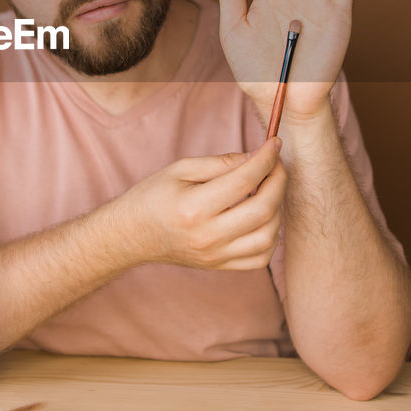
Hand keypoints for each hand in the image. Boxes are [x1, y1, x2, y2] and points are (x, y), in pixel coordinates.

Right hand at [111, 139, 286, 270]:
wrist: (131, 235)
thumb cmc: (153, 197)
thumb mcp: (180, 169)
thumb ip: (220, 163)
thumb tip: (257, 157)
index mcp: (193, 207)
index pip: (244, 180)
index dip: (266, 159)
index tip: (274, 144)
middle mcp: (207, 235)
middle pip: (263, 209)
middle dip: (279, 181)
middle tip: (276, 165)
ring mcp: (215, 255)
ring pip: (268, 236)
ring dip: (278, 209)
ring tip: (269, 190)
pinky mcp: (220, 266)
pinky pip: (261, 258)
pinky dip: (271, 237)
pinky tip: (263, 218)